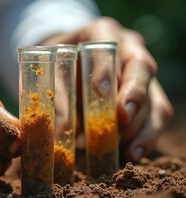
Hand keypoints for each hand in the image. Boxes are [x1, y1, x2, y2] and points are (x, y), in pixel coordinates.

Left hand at [41, 17, 172, 161]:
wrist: (69, 61)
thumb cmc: (59, 64)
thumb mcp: (51, 70)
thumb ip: (56, 95)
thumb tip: (60, 131)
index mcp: (101, 33)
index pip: (107, 44)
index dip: (105, 68)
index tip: (99, 91)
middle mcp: (128, 50)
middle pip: (141, 68)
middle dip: (133, 95)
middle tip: (121, 118)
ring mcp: (141, 75)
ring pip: (153, 97)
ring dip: (140, 126)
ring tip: (125, 148)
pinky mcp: (148, 97)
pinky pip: (156, 116)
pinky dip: (146, 137)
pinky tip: (132, 153)